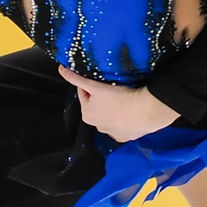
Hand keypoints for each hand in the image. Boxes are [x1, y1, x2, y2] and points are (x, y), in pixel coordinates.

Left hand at [59, 67, 180, 141]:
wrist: (145, 111)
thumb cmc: (120, 97)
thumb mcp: (95, 86)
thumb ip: (76, 78)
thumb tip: (61, 70)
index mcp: (87, 113)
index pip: (84, 93)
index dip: (91, 84)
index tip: (100, 80)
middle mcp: (96, 125)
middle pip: (96, 105)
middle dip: (101, 98)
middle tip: (113, 89)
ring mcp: (110, 133)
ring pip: (108, 116)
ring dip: (112, 108)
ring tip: (123, 100)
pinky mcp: (124, 136)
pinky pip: (120, 125)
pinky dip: (122, 119)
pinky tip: (129, 112)